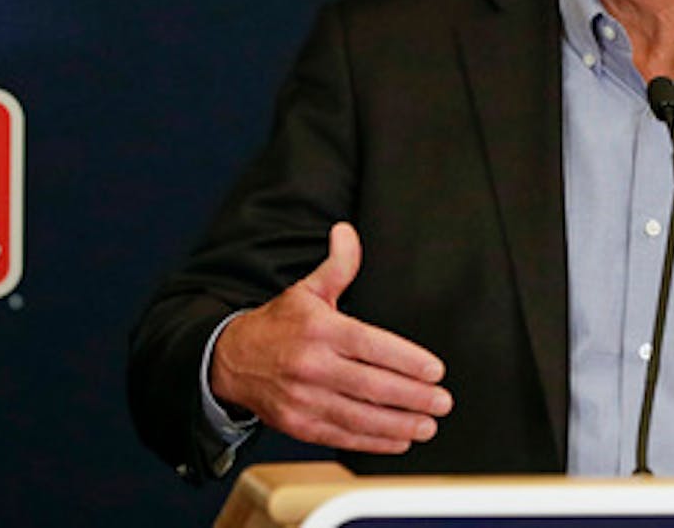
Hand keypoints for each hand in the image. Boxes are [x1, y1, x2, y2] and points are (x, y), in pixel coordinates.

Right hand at [211, 222, 451, 452]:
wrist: (230, 360)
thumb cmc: (279, 324)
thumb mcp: (307, 289)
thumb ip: (338, 264)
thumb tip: (347, 232)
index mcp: (320, 330)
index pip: (370, 346)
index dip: (406, 360)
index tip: (435, 370)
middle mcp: (311, 366)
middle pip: (370, 385)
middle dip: (412, 396)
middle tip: (442, 401)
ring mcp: (303, 399)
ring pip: (359, 416)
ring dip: (398, 423)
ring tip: (428, 424)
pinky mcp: (298, 425)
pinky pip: (341, 436)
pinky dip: (373, 442)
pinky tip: (399, 439)